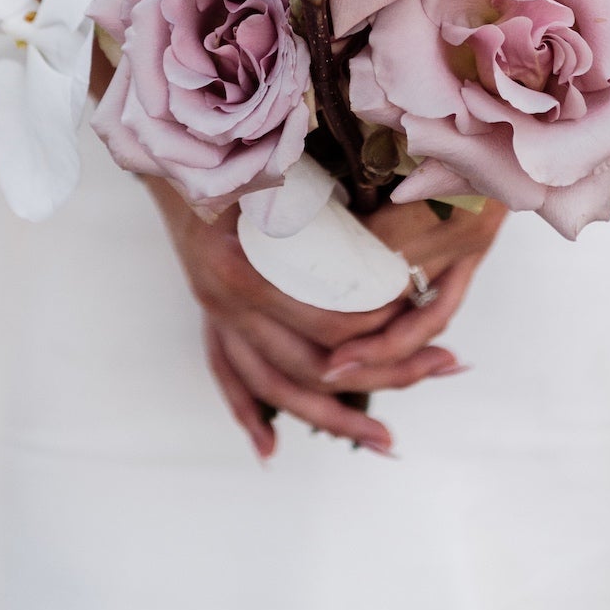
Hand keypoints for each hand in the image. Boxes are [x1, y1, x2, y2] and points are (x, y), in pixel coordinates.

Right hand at [149, 178, 469, 457]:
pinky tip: (271, 451)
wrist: (169, 158)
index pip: (321, 321)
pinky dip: (248, 417)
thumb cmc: (233, 159)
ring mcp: (214, 318)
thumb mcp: (272, 172)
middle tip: (439, 370)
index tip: (419, 312)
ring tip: (386, 439)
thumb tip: (392, 216)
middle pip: (307, 368)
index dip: (375, 325)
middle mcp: (224, 304)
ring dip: (333, 418)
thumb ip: (318, 200)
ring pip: (275, 388)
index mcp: (242, 271)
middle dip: (378, 378)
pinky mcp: (210, 322)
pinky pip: (228, 379)